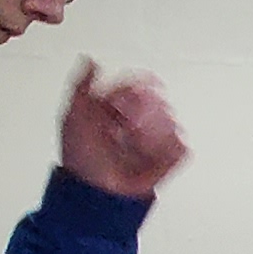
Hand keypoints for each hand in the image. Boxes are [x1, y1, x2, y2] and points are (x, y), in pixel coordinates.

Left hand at [59, 60, 186, 199]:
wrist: (96, 193)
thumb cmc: (81, 159)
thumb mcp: (73, 117)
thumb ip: (82, 86)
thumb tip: (90, 59)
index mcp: (116, 108)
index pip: (134, 85)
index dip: (132, 88)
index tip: (124, 98)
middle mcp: (136, 121)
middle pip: (155, 100)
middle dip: (143, 111)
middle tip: (129, 124)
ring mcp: (152, 139)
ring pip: (169, 121)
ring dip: (154, 130)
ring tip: (137, 143)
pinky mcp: (167, 158)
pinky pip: (180, 146)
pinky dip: (169, 148)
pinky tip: (152, 153)